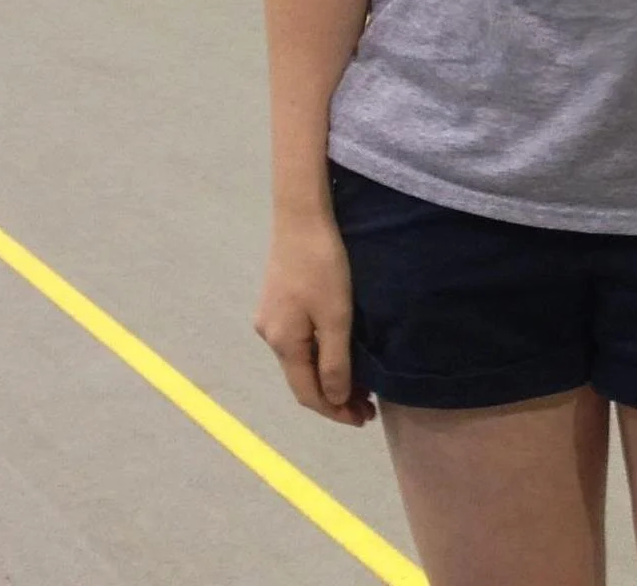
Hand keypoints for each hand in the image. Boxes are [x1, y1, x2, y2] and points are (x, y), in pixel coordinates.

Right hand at [254, 208, 374, 426]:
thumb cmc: (322, 265)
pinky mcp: (278, 300)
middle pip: (302, 379)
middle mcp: (270, 335)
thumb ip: (334, 361)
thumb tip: (334, 398)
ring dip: (328, 376)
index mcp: (283, 343)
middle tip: (367, 406)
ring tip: (359, 384)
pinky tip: (339, 351)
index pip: (308, 394)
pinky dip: (320, 354)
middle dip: (334, 396)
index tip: (362, 420)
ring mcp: (271, 317)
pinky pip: (300, 341)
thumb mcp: (335, 316)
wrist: (301, 217)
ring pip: (301, 360)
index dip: (335, 411)